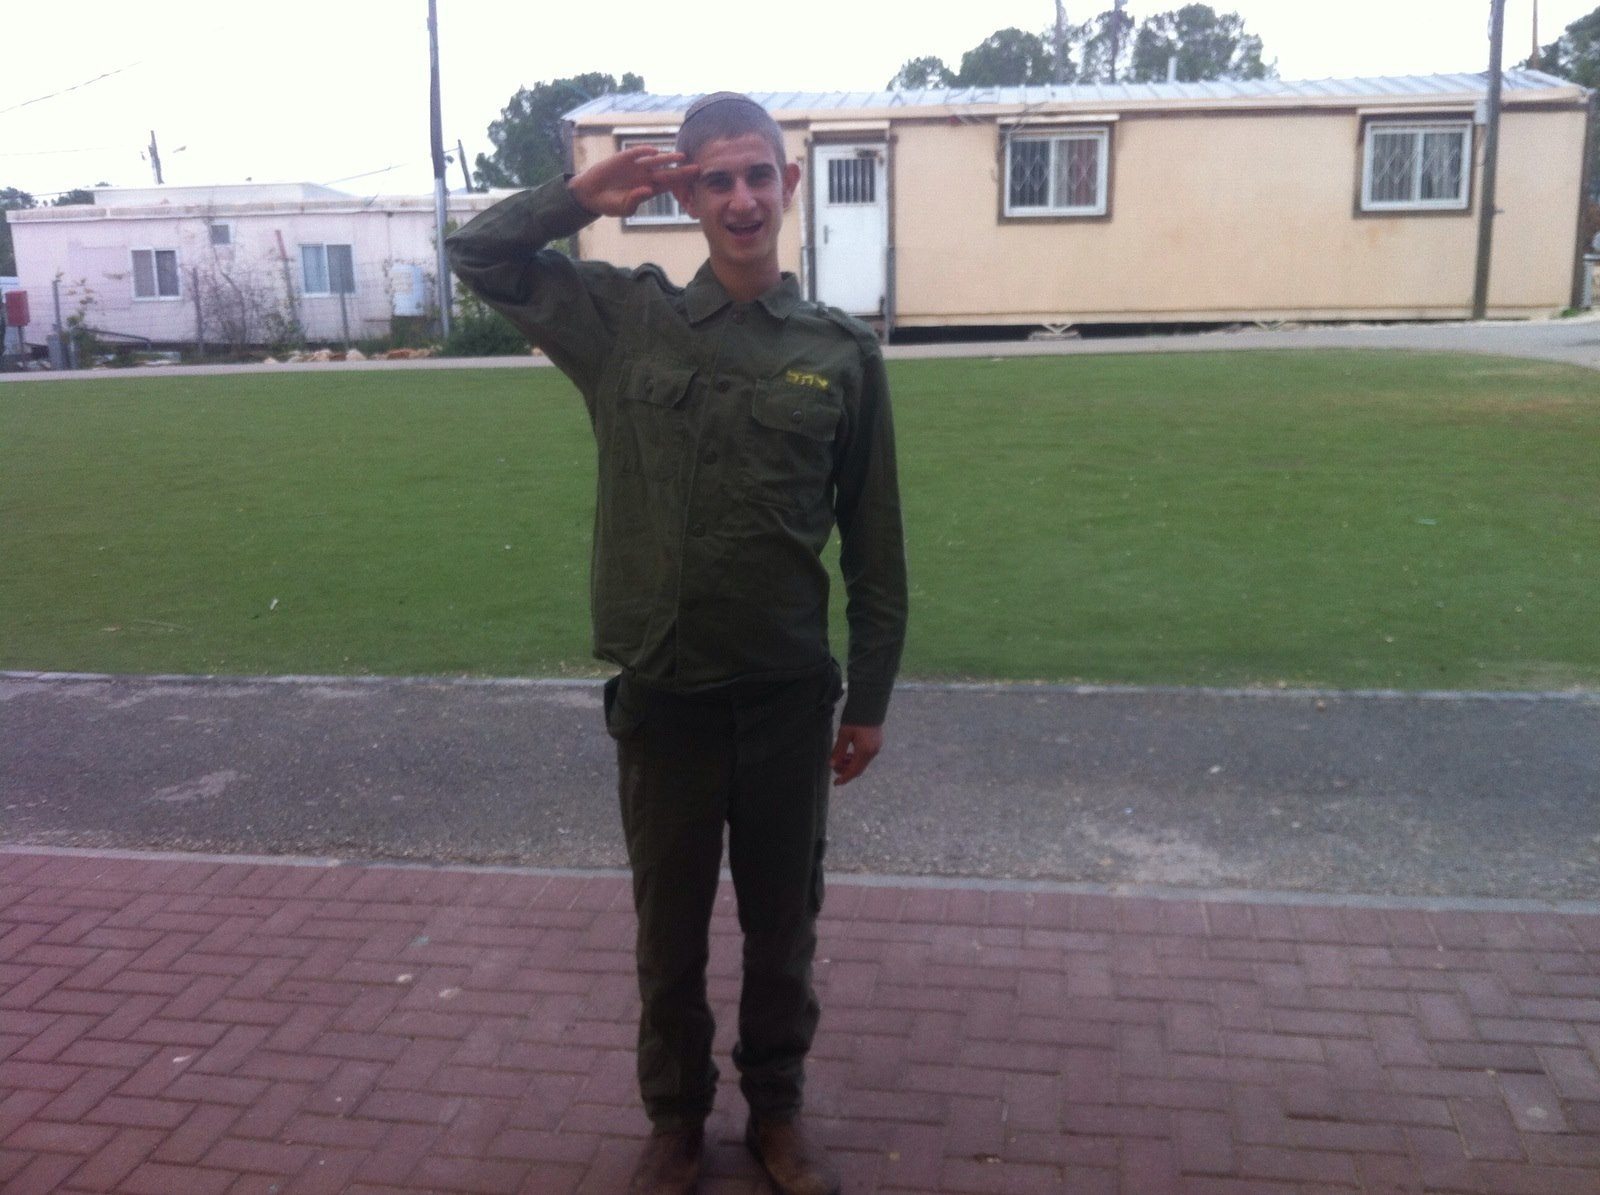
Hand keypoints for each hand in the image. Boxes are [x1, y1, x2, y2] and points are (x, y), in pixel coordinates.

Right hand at [568, 145, 698, 218]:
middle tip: (698, 169)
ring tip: (681, 156)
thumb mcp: (623, 208)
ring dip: (668, 158)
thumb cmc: (609, 204)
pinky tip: (654, 151)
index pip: (669, 187)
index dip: (681, 185)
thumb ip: (635, 200)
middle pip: (668, 173)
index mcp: (649, 190)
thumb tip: (647, 190)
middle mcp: (646, 177)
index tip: (694, 185)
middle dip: (682, 171)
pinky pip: (637, 153)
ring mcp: (637, 167)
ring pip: (656, 161)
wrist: (591, 193)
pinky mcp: (625, 158)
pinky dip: (645, 151)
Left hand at [829, 724, 882, 786]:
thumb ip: (838, 751)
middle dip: (846, 770)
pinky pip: (866, 756)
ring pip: (862, 763)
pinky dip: (856, 758)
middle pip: (859, 769)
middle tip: (834, 765)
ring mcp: (876, 748)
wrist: (870, 704)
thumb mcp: (844, 734)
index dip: (844, 778)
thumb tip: (832, 764)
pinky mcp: (877, 743)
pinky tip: (849, 752)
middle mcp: (873, 752)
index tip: (836, 783)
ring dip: (851, 764)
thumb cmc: (855, 718)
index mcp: (865, 751)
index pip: (853, 771)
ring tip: (840, 757)